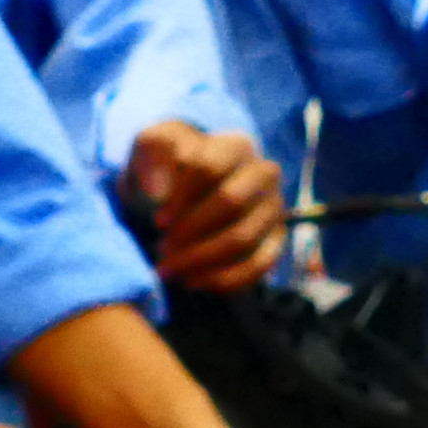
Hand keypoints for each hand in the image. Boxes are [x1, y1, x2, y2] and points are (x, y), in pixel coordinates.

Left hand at [123, 122, 289, 292]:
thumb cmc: (169, 167)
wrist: (187, 189)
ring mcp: (274, 208)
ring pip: (243, 238)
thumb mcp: (152, 150)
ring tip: (171, 269)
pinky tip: (192, 282)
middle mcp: (264, 173)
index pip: (210, 167)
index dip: (181, 198)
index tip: (158, 222)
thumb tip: (160, 193)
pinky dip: (223, 280)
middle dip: (191, 232)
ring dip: (201, 259)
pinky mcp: (276, 240)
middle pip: (231, 203)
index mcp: (236, 145)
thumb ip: (151, 158)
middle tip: (162, 249)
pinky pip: (258, 266)